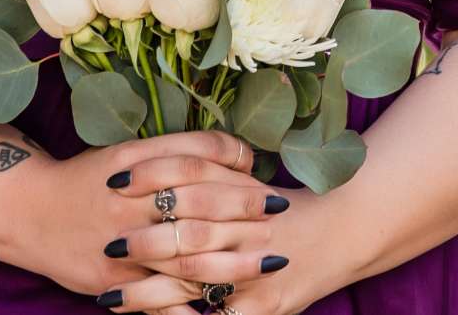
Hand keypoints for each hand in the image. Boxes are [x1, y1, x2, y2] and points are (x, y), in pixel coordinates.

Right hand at [14, 130, 289, 309]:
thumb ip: (182, 149)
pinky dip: (188, 307)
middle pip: (196, 207)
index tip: (263, 173)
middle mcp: (128, 203)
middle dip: (243, 212)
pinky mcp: (108, 282)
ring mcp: (118, 246)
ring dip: (231, 262)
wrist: (26, 211)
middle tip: (280, 214)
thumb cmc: (90, 178)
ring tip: (268, 262)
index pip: (194, 159)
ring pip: (183, 257)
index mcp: (135, 165)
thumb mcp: (130, 150)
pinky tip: (220, 308)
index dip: (233, 165)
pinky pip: (155, 299)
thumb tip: (241, 157)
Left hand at [111, 182, 360, 314]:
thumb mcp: (252, 180)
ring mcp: (259, 269)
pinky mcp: (267, 307)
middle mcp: (252, 228)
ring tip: (111, 297)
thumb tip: (154, 157)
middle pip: (189, 230)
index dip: (152, 176)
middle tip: (109, 244)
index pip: (192, 175)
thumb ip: (213, 167)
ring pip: (196, 278)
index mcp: (245, 191)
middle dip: (145, 240)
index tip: (113, 182)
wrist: (348, 230)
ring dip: (148, 292)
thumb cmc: (289, 207)